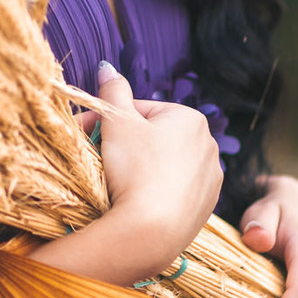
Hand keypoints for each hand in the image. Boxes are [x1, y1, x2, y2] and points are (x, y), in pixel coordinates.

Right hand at [93, 62, 223, 273]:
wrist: (150, 230)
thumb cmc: (133, 167)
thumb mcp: (117, 122)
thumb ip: (112, 90)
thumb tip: (106, 66)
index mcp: (191, 118)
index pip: (140, 111)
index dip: (110, 121)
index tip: (87, 133)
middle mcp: (209, 145)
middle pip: (154, 137)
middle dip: (125, 143)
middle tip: (97, 156)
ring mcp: (210, 179)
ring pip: (165, 165)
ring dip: (141, 167)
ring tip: (117, 181)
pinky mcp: (206, 208)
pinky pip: (175, 191)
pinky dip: (156, 191)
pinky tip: (138, 200)